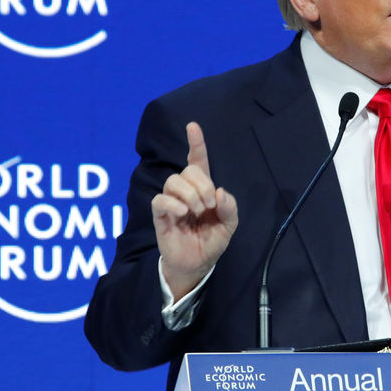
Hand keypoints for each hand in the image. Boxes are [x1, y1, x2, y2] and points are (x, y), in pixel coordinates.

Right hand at [151, 122, 237, 301]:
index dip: (196, 143)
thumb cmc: (211, 241)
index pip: (197, 160)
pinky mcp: (160, 216)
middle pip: (187, 171)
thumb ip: (230, 207)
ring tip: (197, 212)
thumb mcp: (229, 224)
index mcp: (202, 189)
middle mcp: (185, 192)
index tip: (193, 126)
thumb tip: (220, 192)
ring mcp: (171, 202)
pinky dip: (173, 203)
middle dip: (202, 184)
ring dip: (190, 195)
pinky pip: (160, 200)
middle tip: (209, 205)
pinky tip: (183, 213)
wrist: (198, 264)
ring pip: (173, 181)